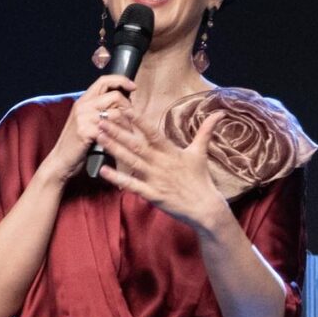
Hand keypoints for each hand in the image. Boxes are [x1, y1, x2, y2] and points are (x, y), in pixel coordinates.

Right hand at [42, 74, 136, 181]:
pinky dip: (119, 135)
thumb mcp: (85, 121)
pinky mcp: (86, 131)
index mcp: (83, 101)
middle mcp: (82, 106)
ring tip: (126, 132)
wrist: (60, 160)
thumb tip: (121, 102)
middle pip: (115, 96)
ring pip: (116, 113)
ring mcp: (83, 118)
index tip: (133, 86)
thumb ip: (98, 109)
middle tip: (129, 118)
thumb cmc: (76, 143)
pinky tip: (119, 140)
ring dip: (126, 124)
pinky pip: (111, 128)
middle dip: (128, 107)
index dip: (121, 80)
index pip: (104, 80)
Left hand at [96, 107, 234, 233]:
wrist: (204, 207)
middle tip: (101, 118)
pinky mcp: (151, 194)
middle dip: (118, 131)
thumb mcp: (201, 153)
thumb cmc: (200, 179)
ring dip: (113, 148)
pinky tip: (103, 170)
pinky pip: (131, 185)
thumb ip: (205, 131)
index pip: (153, 132)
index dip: (139, 121)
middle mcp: (161, 163)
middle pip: (136, 144)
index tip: (125, 109)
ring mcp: (155, 178)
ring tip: (98, 136)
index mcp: (171, 151)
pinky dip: (117, 178)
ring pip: (130, 161)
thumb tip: (218, 114)